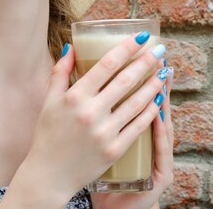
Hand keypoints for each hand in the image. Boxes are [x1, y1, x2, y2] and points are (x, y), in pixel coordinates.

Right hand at [21, 32, 167, 200]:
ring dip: (154, 84)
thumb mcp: (49, 101)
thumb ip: (60, 72)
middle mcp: (90, 112)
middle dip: (146, 61)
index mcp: (74, 96)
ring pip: (137, 102)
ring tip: (164, 71)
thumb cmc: (48, 134)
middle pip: (126, 80)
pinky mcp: (114, 149)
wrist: (49, 175)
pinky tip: (159, 100)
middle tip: (160, 49)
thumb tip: (71, 47)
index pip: (106, 65)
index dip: (126, 48)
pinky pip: (138, 125)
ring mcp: (104, 132)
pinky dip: (151, 111)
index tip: (140, 36)